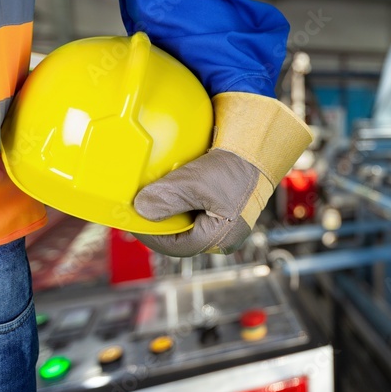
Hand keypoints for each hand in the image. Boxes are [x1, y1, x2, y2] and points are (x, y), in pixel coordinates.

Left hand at [133, 93, 312, 256]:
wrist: (258, 145)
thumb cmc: (234, 167)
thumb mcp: (196, 182)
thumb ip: (167, 197)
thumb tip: (140, 209)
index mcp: (218, 239)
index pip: (174, 245)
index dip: (150, 234)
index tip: (132, 219)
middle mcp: (221, 235)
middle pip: (179, 233)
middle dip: (158, 220)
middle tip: (139, 205)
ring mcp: (222, 220)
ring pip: (186, 219)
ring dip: (168, 206)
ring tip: (151, 193)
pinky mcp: (221, 204)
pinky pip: (194, 206)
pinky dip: (179, 196)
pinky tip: (168, 183)